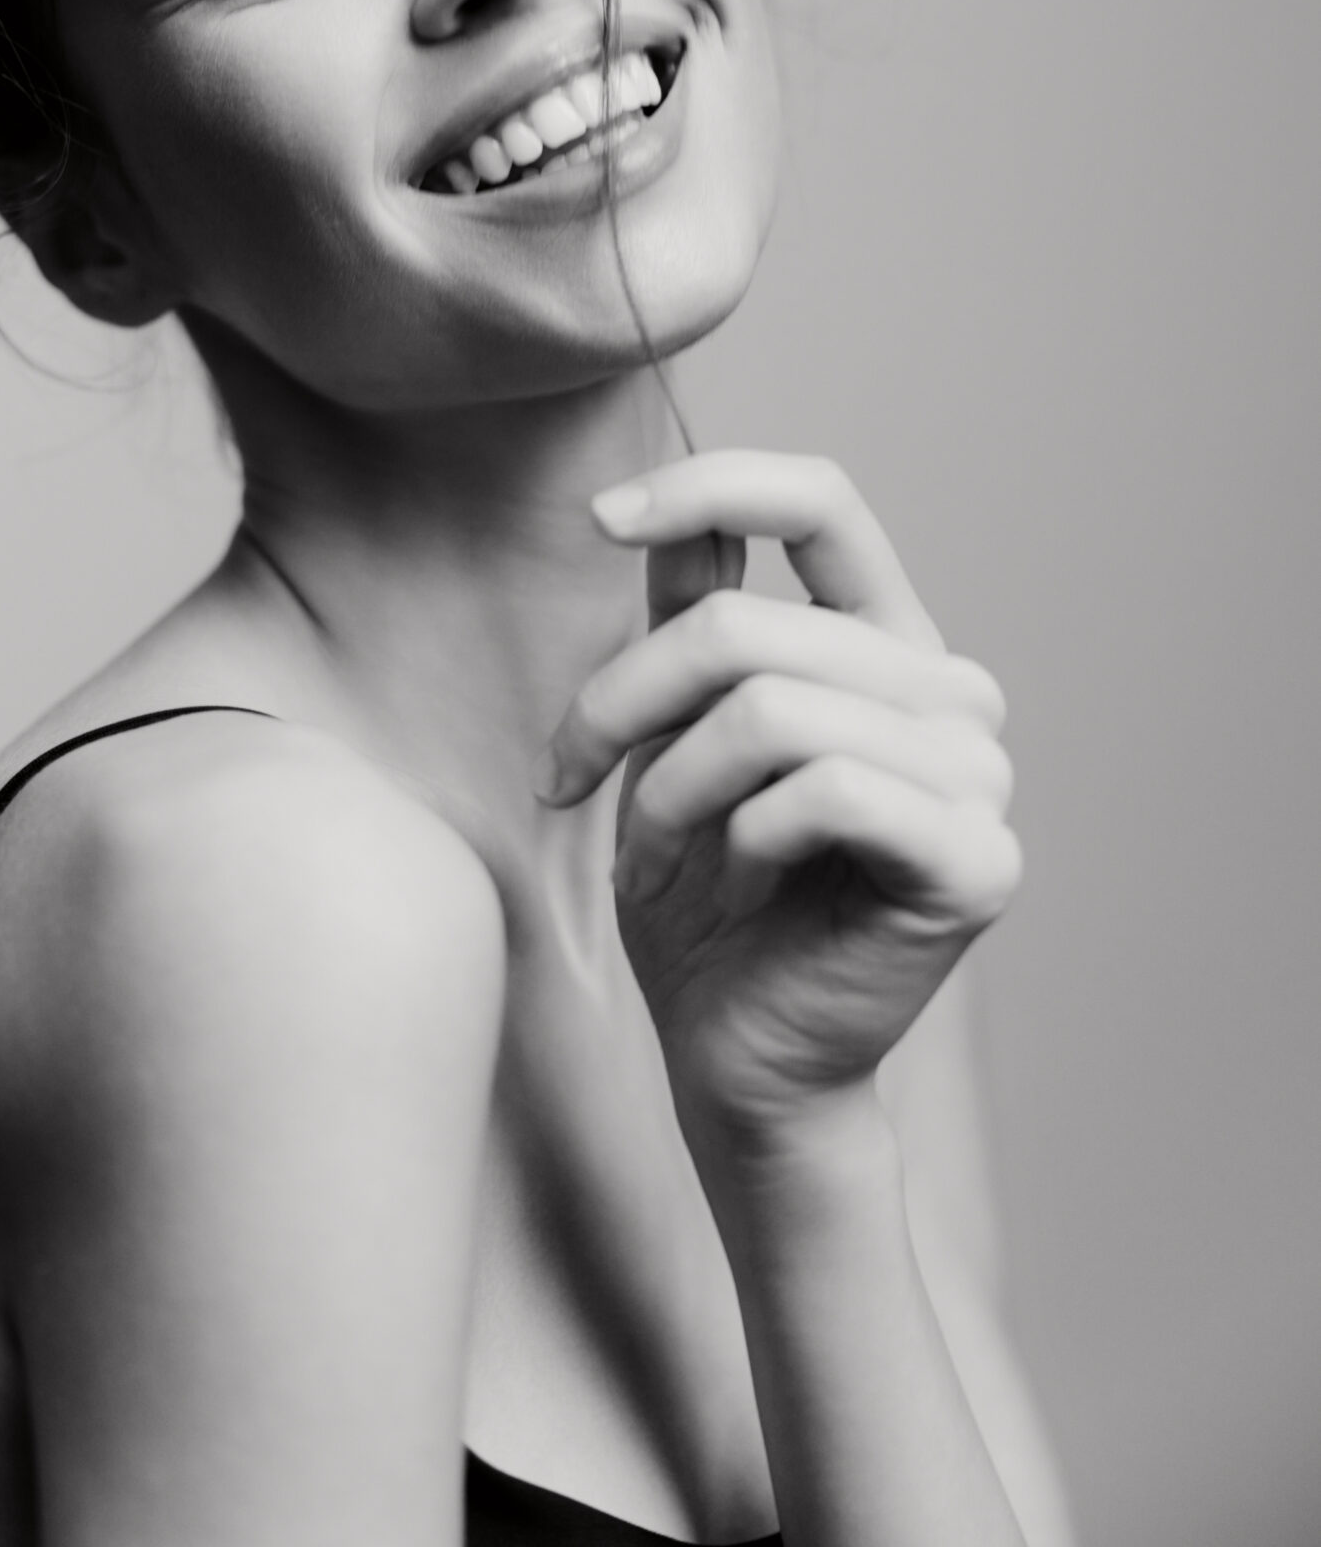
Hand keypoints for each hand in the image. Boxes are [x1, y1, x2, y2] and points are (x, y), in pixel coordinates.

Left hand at [544, 452, 1019, 1143]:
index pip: (822, 501)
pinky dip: (740, 844)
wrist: (740, 1063)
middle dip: (621, 704)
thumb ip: (687, 620)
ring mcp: (980, 775)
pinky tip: (735, 895)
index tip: (598, 517)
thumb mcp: (673, 738)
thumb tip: (646, 502)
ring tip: (654, 861)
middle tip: (566, 781)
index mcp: (888, 645)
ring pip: (771, 711)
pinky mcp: (977, 859)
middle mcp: (952, 694)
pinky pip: (822, 792)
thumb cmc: (703, 903)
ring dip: (670, 793)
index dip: (709, 483)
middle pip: (749, 629)